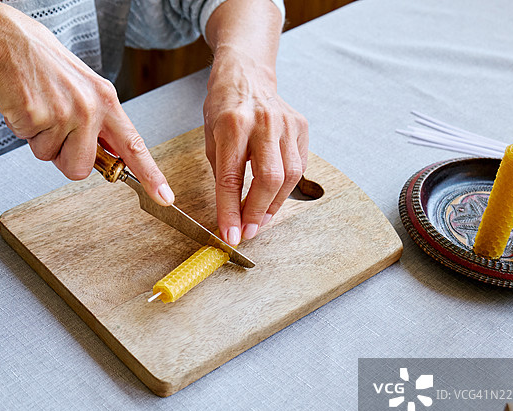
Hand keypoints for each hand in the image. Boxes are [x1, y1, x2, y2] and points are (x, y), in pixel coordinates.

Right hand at [0, 2, 173, 204]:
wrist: (5, 39)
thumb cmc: (41, 65)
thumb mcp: (81, 89)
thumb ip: (97, 124)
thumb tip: (104, 157)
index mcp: (106, 99)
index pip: (134, 145)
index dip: (150, 175)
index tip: (164, 197)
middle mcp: (90, 107)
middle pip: (81, 168)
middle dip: (64, 158)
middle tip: (54, 129)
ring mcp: (65, 112)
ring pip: (52, 159)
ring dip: (40, 142)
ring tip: (38, 110)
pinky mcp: (37, 115)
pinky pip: (29, 144)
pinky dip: (21, 129)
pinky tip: (24, 104)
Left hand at [204, 47, 307, 245]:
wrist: (246, 74)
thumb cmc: (224, 108)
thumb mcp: (211, 138)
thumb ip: (222, 175)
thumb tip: (230, 214)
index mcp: (233, 125)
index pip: (231, 179)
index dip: (230, 212)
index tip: (230, 235)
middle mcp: (263, 122)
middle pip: (268, 180)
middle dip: (256, 212)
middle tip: (247, 231)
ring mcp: (286, 123)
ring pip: (289, 177)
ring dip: (273, 205)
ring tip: (259, 219)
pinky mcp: (301, 126)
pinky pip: (298, 167)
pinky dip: (285, 188)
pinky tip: (272, 196)